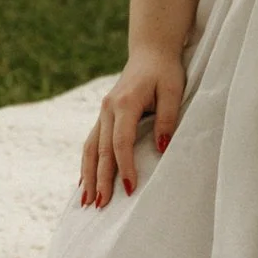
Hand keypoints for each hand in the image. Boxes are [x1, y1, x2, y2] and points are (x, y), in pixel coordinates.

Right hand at [79, 46, 184, 207]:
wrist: (150, 51)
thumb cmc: (165, 71)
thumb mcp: (173, 91)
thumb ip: (167, 118)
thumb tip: (161, 147)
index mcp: (125, 103)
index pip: (121, 142)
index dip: (125, 167)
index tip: (131, 189)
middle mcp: (108, 108)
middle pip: (102, 150)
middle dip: (101, 179)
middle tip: (102, 206)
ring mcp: (102, 111)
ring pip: (90, 148)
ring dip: (88, 176)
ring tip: (87, 202)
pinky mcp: (103, 115)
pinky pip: (91, 143)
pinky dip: (87, 164)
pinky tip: (84, 182)